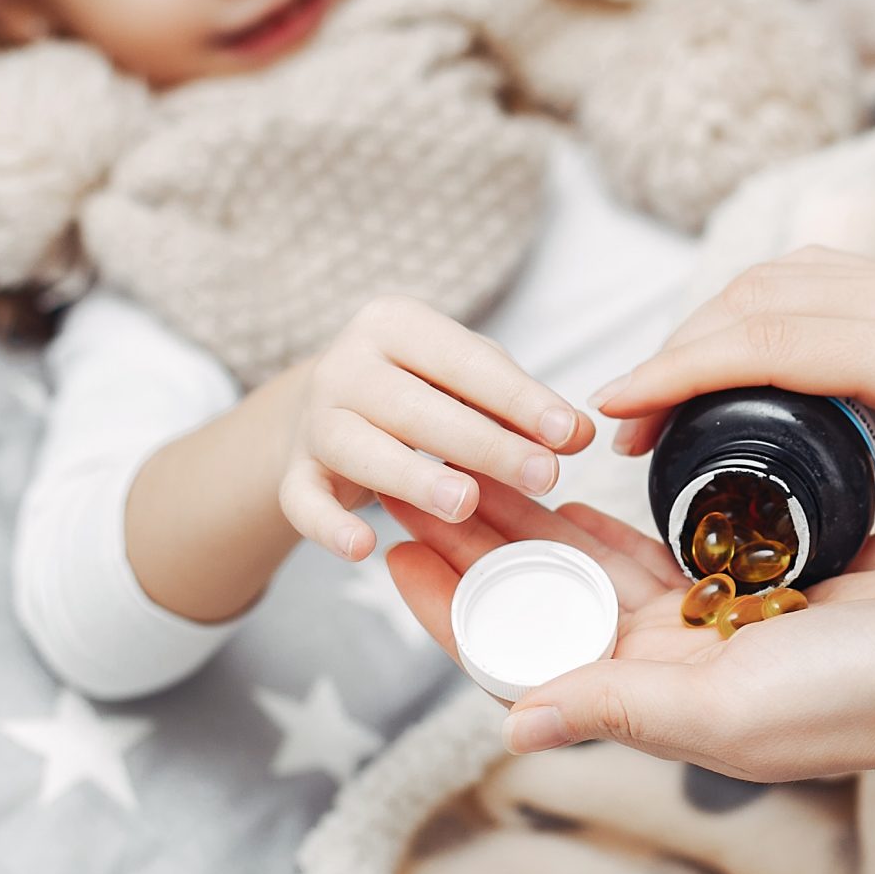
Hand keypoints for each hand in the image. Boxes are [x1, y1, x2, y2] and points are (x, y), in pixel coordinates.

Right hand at [276, 295, 594, 560]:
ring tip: (465, 504)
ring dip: (413, 478)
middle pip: (417, 407)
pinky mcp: (292, 473)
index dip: (518, 399)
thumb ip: (523, 407)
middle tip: (542, 476)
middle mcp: (346, 364)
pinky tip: (362, 548)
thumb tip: (581, 434)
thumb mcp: (471, 384)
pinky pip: (304, 502)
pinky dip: (329, 526)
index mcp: (396, 325)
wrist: (328, 409)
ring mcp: (314, 420)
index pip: (465, 361)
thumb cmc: (419, 390)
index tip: (568, 434)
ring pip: (361, 449)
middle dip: (483, 444)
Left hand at [383, 479, 874, 804]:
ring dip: (531, 516)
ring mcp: (713, 625)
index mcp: (652, 701)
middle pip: (548, 598)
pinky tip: (573, 469)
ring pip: (597, 563)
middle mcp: (670, 667)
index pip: (522, 652)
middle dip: (477, 540)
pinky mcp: (759, 582)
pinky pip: (663, 541)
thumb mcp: (731, 707)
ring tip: (471, 457)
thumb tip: (511, 726)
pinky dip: (612, 509)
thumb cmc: (868, 700)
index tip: (393, 545)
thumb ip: (621, 707)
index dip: (453, 602)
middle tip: (413, 474)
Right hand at [593, 249, 874, 572]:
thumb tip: (790, 596)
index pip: (764, 345)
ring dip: (711, 325)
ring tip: (665, 398)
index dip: (674, 373)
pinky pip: (815, 278)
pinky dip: (756, 310)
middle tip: (624, 427)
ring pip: (780, 278)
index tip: (612, 413)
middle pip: (754, 300)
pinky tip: (735, 360)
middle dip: (674, 353)